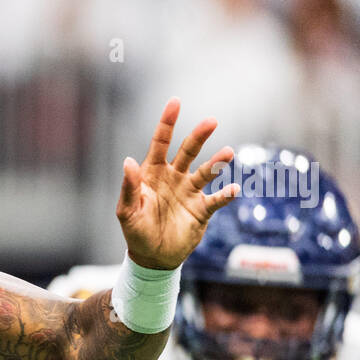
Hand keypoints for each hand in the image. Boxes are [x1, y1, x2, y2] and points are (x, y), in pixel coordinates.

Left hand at [116, 98, 237, 270]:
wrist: (152, 257)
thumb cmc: (136, 230)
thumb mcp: (126, 211)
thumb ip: (129, 187)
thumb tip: (128, 161)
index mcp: (153, 173)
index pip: (160, 143)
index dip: (167, 123)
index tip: (175, 102)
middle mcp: (175, 178)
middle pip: (188, 151)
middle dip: (199, 136)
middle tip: (211, 121)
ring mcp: (190, 192)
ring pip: (206, 172)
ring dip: (217, 162)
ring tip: (228, 152)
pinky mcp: (202, 210)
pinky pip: (216, 199)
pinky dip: (225, 194)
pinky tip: (232, 189)